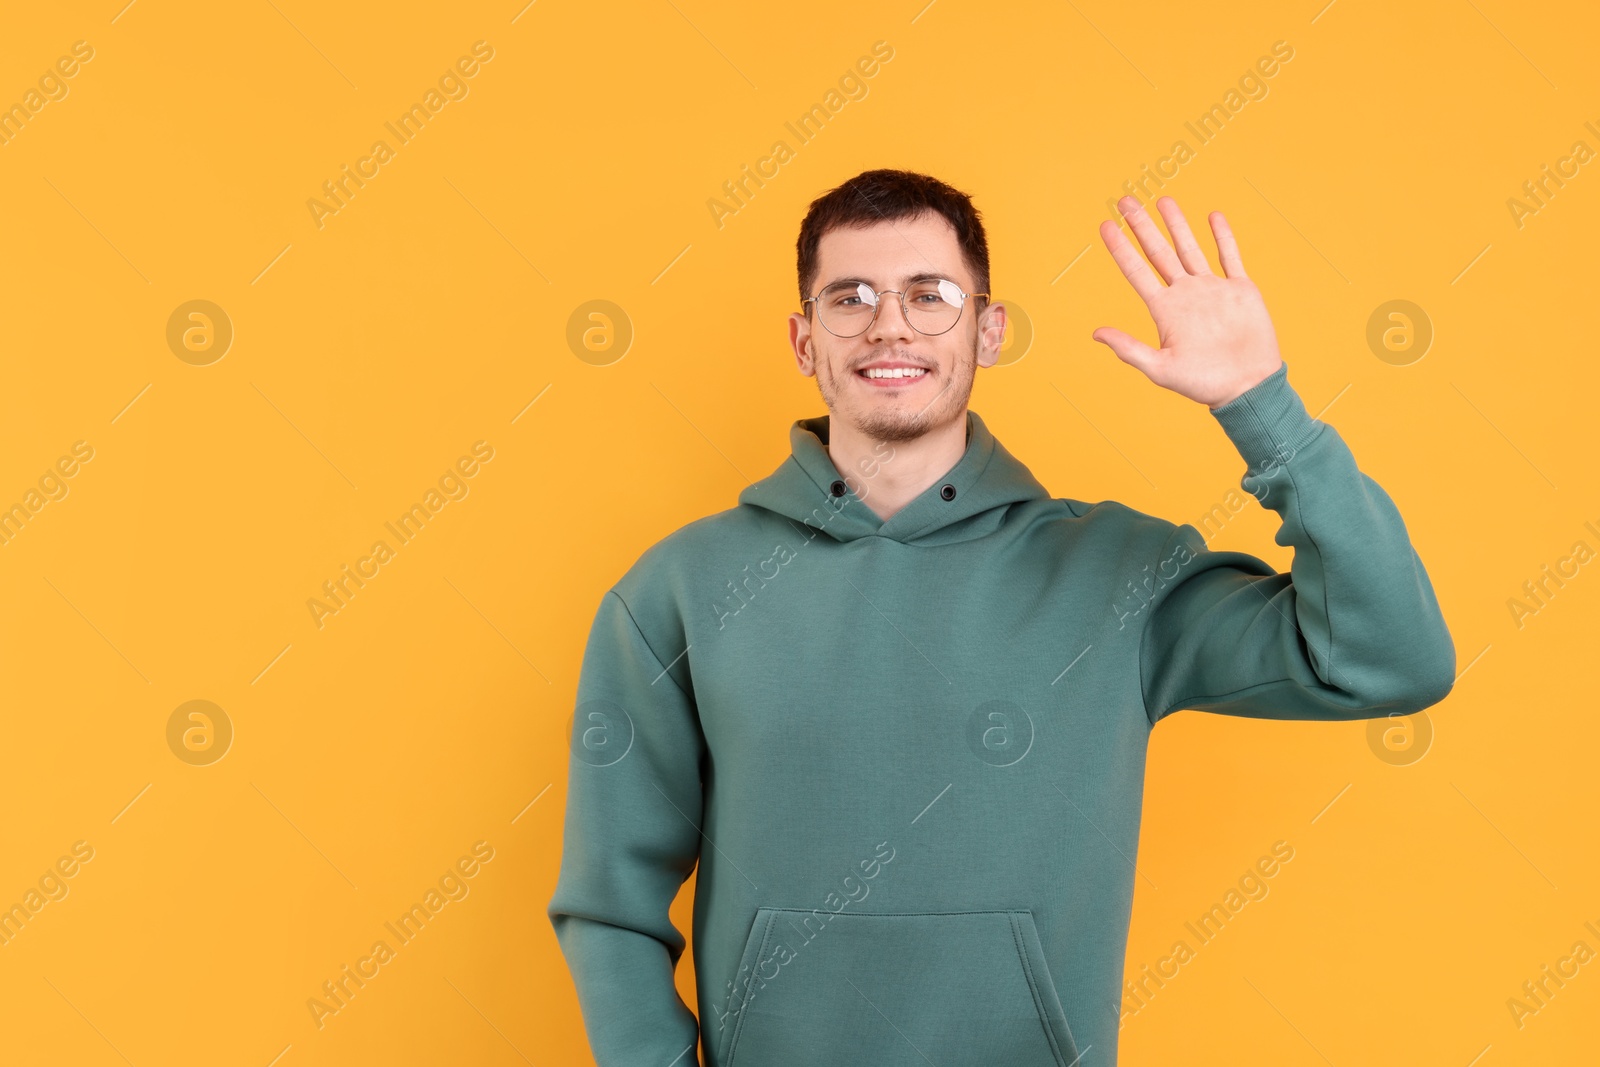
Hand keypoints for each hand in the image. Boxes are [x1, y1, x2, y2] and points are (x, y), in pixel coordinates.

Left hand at [1092, 196, 1283, 409]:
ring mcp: (1212, 289)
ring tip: (1163, 200)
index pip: (1137, 271)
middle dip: (1142, 226)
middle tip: (1126, 201)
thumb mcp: (1160, 369)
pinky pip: (1229, 257)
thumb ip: (1129, 349)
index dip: (1121, 248)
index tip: (1106, 226)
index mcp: (1164, 310)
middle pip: (1159, 252)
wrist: (1248, 387)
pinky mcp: (1240, 289)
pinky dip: (1222, 236)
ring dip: (1177, 225)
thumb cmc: (1203, 383)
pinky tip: (1212, 216)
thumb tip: (1096, 333)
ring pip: (1190, 248)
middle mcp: (1185, 295)